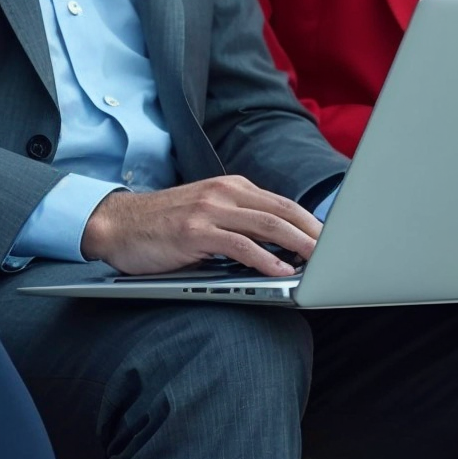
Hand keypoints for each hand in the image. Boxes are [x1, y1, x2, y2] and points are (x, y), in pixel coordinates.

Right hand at [79, 175, 320, 277]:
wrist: (117, 224)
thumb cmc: (162, 226)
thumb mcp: (205, 214)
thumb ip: (238, 222)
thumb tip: (279, 247)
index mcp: (230, 187)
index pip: (281, 203)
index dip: (311, 221)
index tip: (335, 240)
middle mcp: (223, 193)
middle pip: (281, 210)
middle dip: (314, 231)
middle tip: (340, 251)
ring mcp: (208, 210)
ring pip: (265, 224)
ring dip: (298, 243)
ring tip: (320, 261)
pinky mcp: (194, 231)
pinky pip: (237, 245)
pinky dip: (263, 258)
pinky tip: (280, 271)